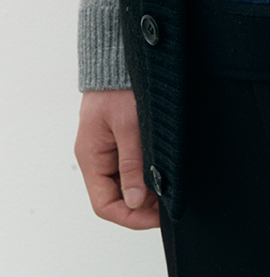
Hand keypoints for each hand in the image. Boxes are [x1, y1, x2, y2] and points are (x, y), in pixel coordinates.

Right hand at [75, 89, 160, 228]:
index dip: (131, 217)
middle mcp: (98, 158)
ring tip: (171, 187)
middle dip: (143, 205)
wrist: (121, 58)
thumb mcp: (129, 127)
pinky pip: (133, 168)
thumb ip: (132, 165)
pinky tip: (165, 171)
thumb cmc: (119, 86)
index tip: (157, 218)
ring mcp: (109, 151)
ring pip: (127, 185)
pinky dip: (148, 174)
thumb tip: (135, 202)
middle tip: (171, 202)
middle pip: (117, 198)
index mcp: (92, 158)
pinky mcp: (122, 142)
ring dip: (148, 190)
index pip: (105, 205)